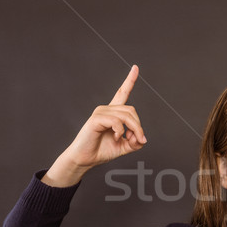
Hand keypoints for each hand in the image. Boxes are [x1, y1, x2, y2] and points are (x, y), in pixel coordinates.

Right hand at [42, 65, 146, 186]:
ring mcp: (100, 113)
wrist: (85, 159)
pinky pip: (115, 121)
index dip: (130, 80)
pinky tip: (116, 137)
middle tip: (139, 140)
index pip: (122, 93)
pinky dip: (120, 130)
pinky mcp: (95, 119)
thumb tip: (142, 138)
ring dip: (134, 130)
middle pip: (131, 110)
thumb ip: (135, 141)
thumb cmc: (101, 150)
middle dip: (139, 126)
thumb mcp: (124, 147)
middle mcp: (106, 109)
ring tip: (129, 140)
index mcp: (113, 113)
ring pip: (126, 116)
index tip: (136, 67)